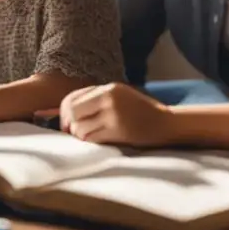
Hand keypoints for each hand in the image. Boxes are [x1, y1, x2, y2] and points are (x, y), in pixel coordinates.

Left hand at [59, 83, 173, 146]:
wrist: (166, 123)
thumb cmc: (140, 112)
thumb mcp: (119, 96)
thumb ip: (96, 99)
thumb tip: (66, 113)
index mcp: (108, 88)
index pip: (72, 97)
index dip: (62, 112)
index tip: (65, 123)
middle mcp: (109, 98)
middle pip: (72, 112)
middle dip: (68, 124)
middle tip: (72, 132)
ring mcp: (113, 115)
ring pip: (79, 128)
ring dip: (80, 135)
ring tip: (90, 136)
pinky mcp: (118, 131)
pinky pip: (91, 138)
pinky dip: (89, 141)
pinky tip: (97, 140)